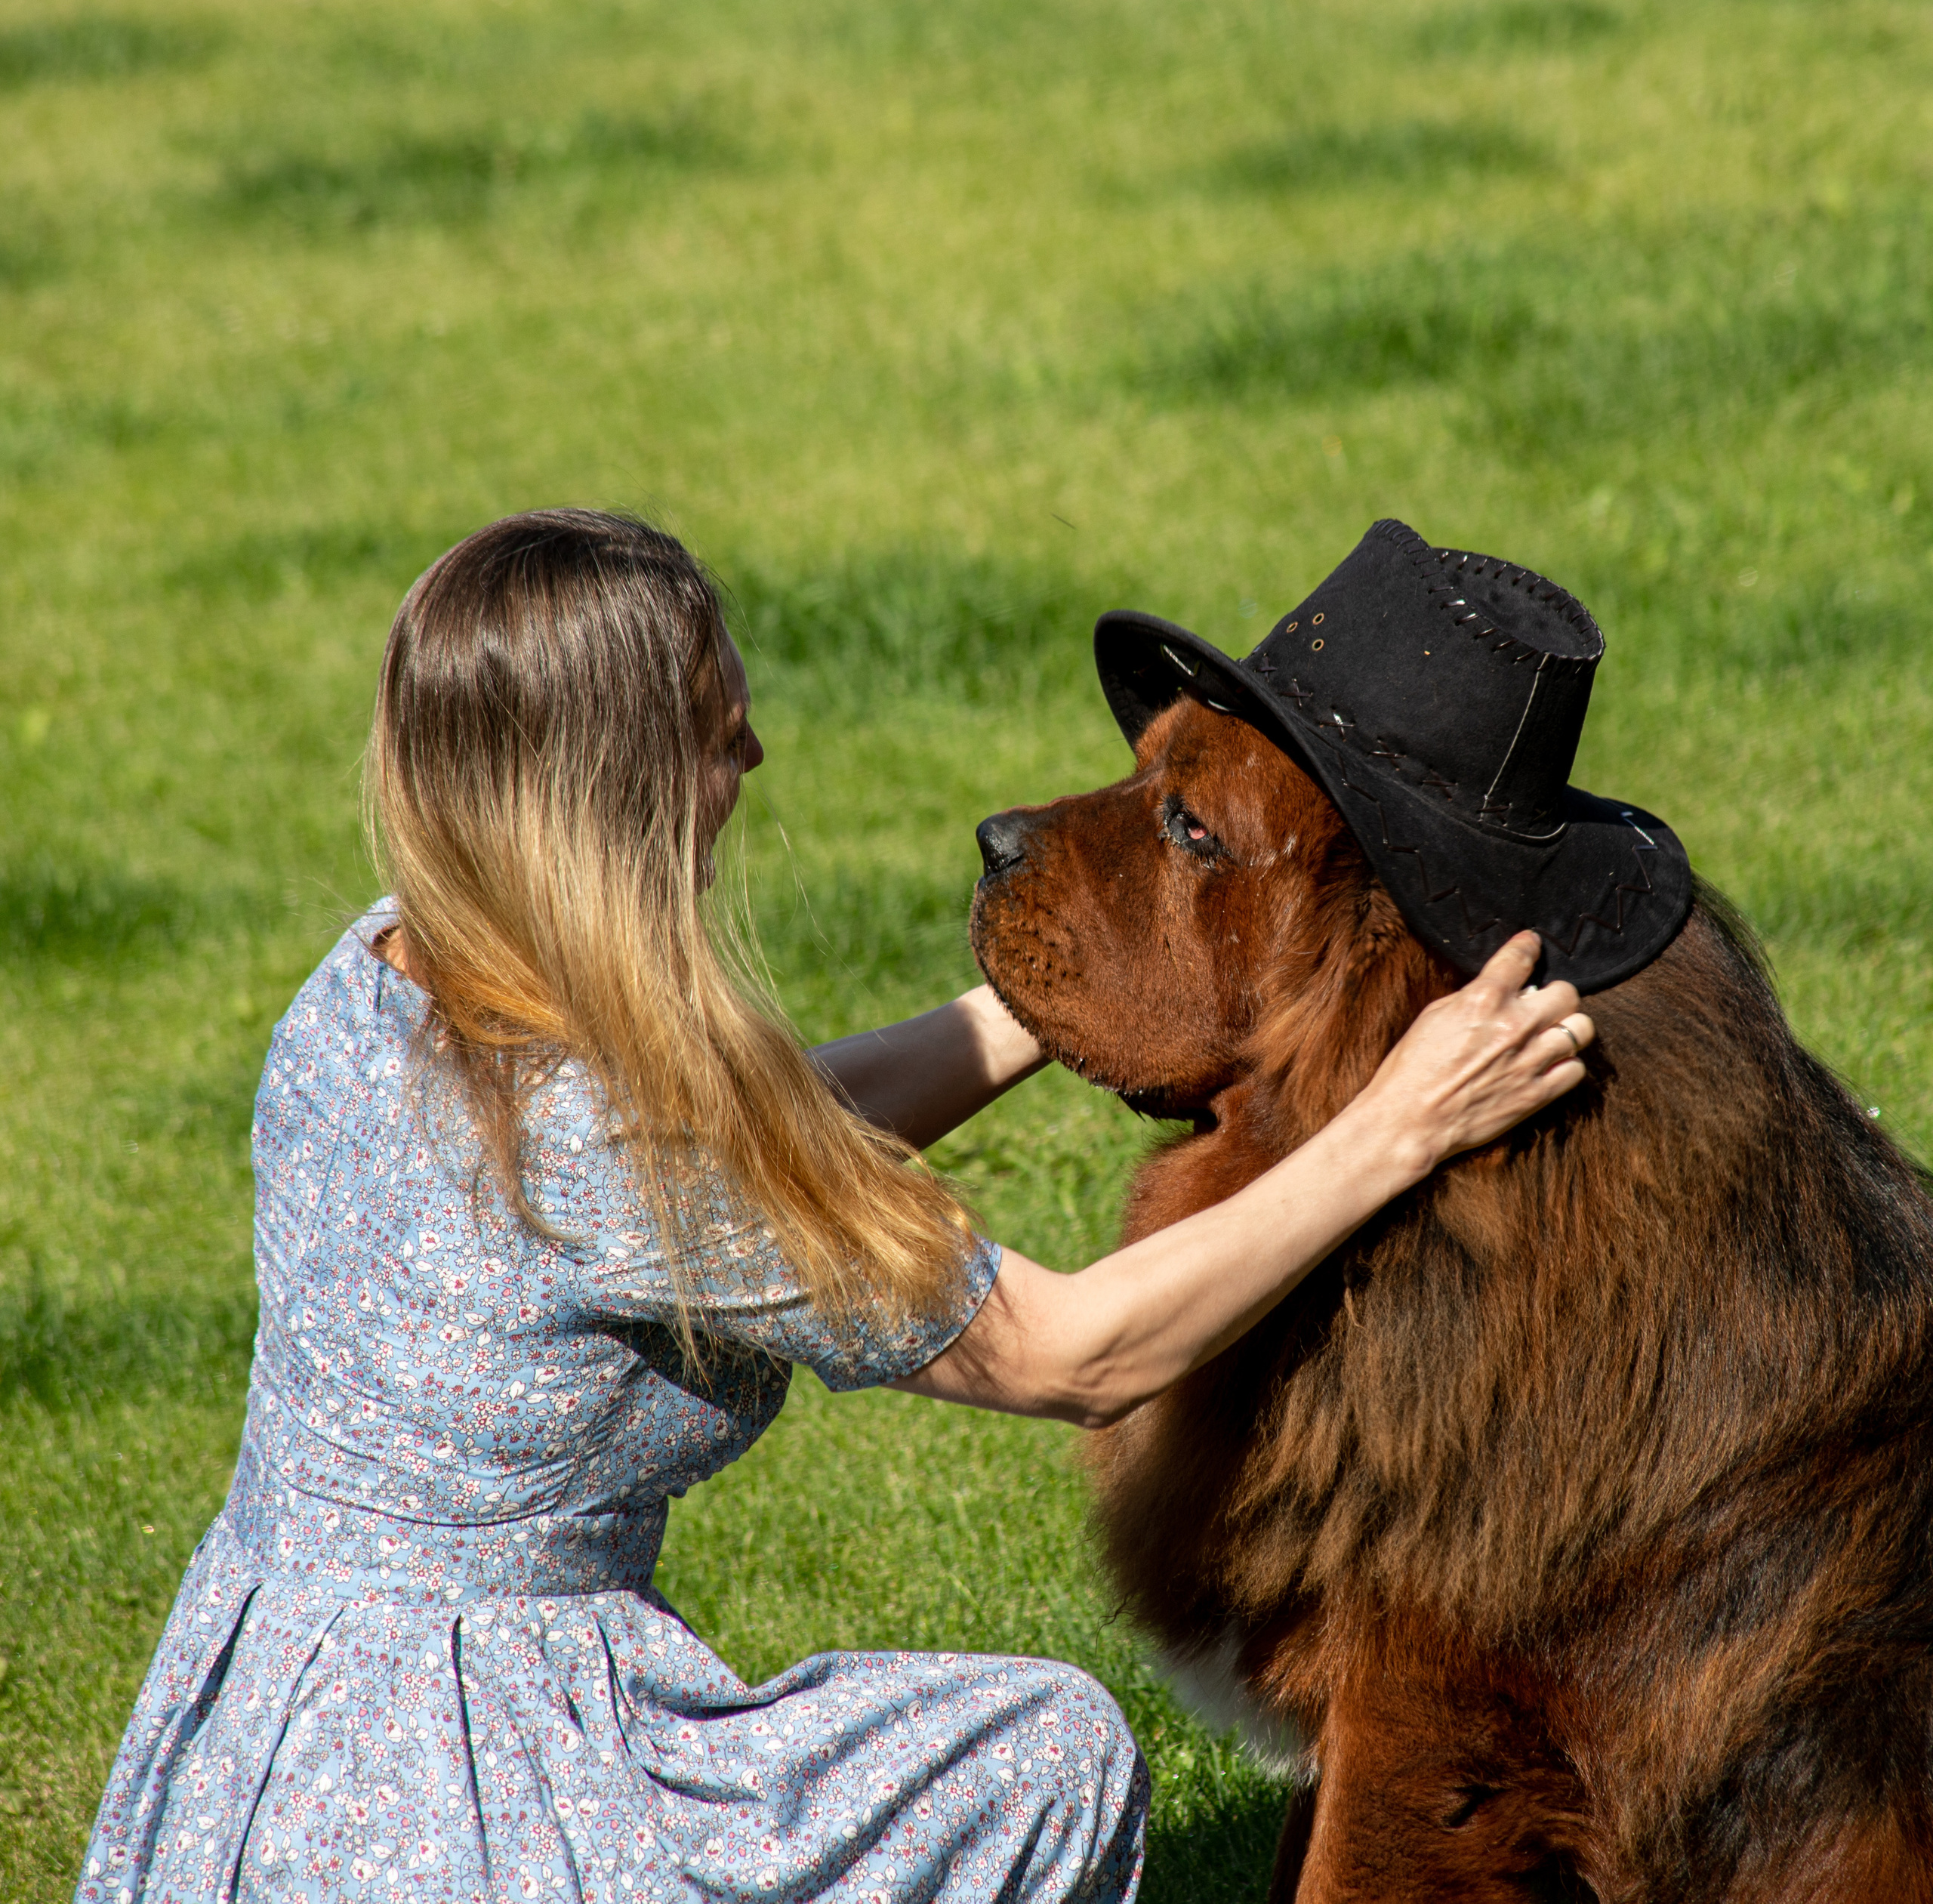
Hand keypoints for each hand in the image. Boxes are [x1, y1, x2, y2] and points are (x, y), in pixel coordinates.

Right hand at [1352, 932, 1594, 1178]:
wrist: (1409, 1120)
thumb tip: (1499, 989)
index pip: (1521, 957)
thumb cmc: (1412, 1068)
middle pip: (1567, 993)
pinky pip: (1576, 1070)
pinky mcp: (1537, 1094)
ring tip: (1549, 1036)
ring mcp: (1531, 1061)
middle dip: (1553, 995)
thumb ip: (1472, 997)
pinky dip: (1565, 1065)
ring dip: (1566, 1029)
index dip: (1528, 946)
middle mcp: (1514, 1025)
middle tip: (1540, 1005)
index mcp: (1483, 999)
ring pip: (1581, 1029)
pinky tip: (1547, 1066)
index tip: (1531, 946)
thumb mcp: (1434, 1016)